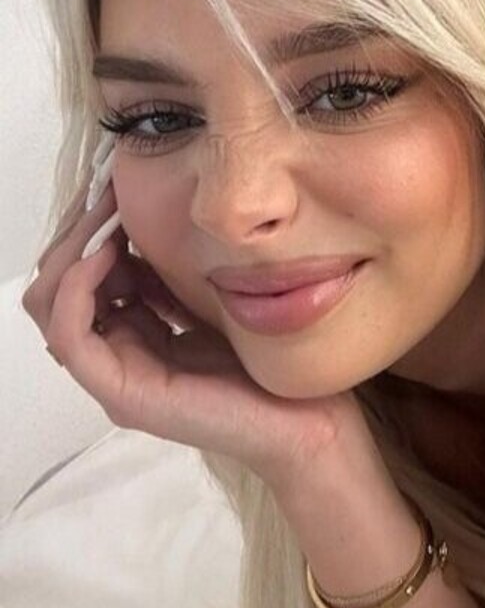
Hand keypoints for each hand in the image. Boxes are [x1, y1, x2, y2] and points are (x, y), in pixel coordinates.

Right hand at [22, 177, 372, 487]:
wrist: (310, 420)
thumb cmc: (274, 359)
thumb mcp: (217, 295)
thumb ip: (181, 269)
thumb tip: (155, 213)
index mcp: (137, 332)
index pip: (81, 273)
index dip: (92, 226)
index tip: (118, 187)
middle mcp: (118, 354)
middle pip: (55, 284)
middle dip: (77, 231)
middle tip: (110, 195)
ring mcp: (117, 376)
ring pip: (50, 305)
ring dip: (73, 250)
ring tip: (110, 217)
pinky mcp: (126, 393)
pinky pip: (71, 335)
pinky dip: (77, 286)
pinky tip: (108, 252)